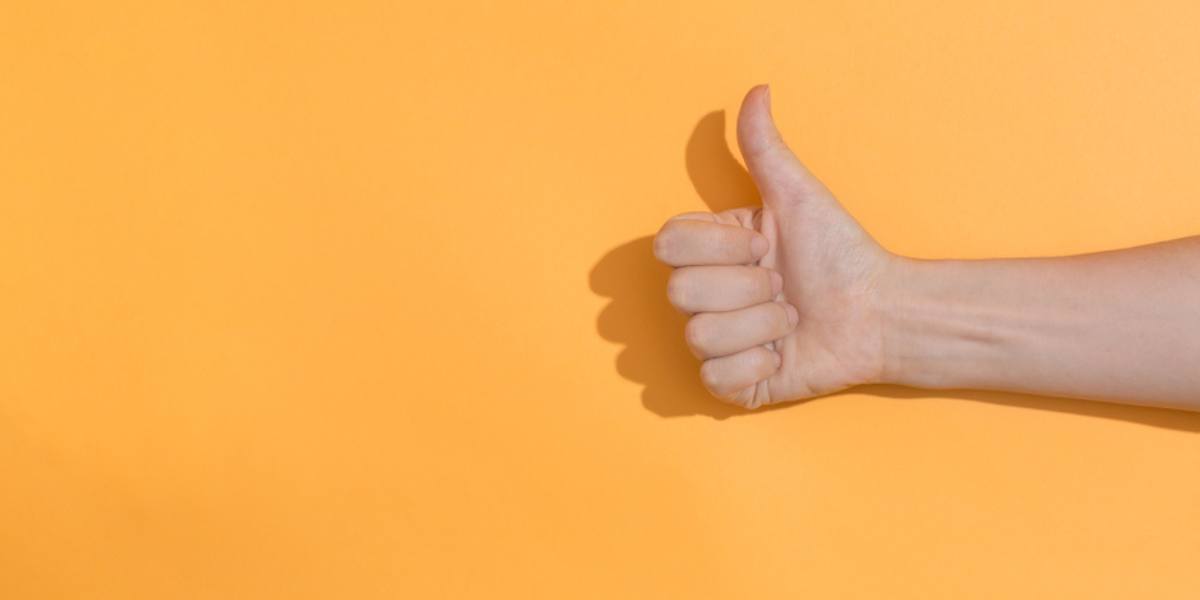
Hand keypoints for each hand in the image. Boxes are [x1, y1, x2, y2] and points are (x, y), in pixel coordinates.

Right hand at [653, 85, 897, 408]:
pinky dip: (758, 365)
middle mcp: (704, 297)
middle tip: (783, 285)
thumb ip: (765, 148)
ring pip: (699, 336)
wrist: (878, 312)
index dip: (720, 247)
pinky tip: (784, 354)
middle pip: (680, 292)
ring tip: (789, 319)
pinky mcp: (732, 385)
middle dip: (747, 288)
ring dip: (760, 327)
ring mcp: (715, 343)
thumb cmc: (840, 253)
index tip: (764, 244)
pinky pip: (717, 378)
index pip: (668, 245)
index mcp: (709, 252)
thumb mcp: (798, 196)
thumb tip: (757, 91)